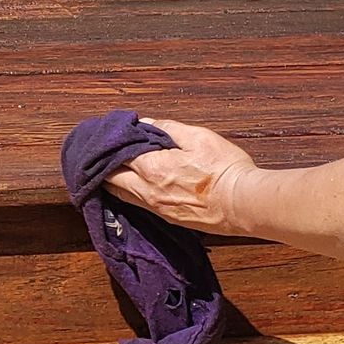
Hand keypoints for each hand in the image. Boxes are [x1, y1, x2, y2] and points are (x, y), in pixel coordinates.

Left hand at [104, 117, 257, 234]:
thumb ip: (168, 129)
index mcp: (152, 169)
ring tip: (110, 169)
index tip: (106, 136)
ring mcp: (157, 208)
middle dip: (103, 167)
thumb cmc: (224, 169)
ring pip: (122, 195)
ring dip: (113, 182)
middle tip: (100, 154)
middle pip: (111, 180)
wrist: (243, 204)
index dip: (109, 145)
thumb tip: (145, 123)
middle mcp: (148, 192)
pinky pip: (138, 205)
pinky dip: (129, 194)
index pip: (117, 157)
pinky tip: (132, 185)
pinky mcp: (168, 219)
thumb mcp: (198, 137)